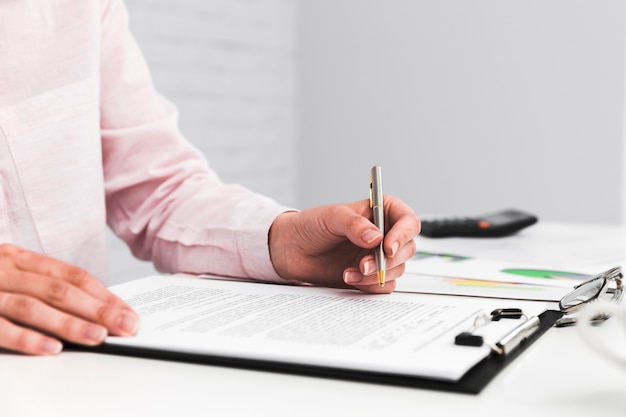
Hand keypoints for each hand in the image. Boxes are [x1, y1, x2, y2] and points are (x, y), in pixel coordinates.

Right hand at [0, 244, 138, 354]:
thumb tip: (94, 311)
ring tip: (99, 337)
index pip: (72, 275)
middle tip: (125, 326)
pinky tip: (53, 348)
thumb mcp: (11, 276)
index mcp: (20, 259)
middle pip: (59, 290)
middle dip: (97, 310)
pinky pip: (1, 329)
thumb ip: (44, 288)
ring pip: (33, 307)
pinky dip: (28, 339)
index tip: (128, 313)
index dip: (104, 295)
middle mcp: (5, 271)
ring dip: (70, 324)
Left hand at [268, 195, 419, 293]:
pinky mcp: (370, 275)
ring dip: (376, 274)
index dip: (403, 234)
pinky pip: (383, 285)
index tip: (388, 246)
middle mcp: (383, 233)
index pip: (407, 220)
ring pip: (397, 269)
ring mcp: (377, 256)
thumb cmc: (310, 226)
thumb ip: (354, 224)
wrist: (292, 250)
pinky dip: (369, 285)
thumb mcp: (331, 216)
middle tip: (364, 263)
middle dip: (388, 260)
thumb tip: (375, 237)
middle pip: (406, 248)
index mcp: (380, 211)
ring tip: (350, 271)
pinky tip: (349, 277)